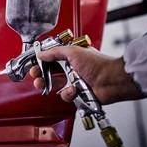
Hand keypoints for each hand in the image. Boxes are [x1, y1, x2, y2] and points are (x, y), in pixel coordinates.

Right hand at [29, 46, 143, 104]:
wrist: (112, 80)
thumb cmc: (98, 64)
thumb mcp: (73, 52)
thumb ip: (55, 52)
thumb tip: (42, 54)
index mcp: (71, 56)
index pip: (52, 58)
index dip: (42, 61)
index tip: (34, 64)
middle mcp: (72, 68)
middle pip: (51, 72)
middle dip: (41, 74)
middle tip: (35, 75)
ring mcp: (75, 81)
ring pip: (56, 85)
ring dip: (49, 84)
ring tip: (44, 84)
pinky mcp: (78, 93)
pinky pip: (65, 95)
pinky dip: (67, 93)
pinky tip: (73, 89)